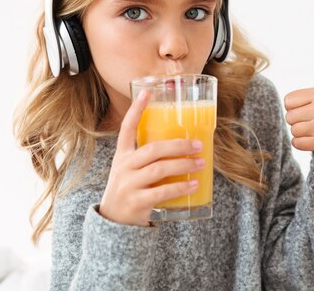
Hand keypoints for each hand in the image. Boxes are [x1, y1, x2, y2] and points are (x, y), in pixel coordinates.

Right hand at [99, 90, 203, 226]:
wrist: (113, 222)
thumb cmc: (130, 189)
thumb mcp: (131, 169)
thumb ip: (149, 158)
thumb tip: (183, 145)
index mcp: (122, 155)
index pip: (127, 128)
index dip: (136, 109)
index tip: (147, 92)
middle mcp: (124, 167)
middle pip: (153, 149)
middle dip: (178, 146)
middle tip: (198, 145)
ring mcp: (129, 184)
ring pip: (159, 169)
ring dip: (183, 165)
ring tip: (200, 163)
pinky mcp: (136, 202)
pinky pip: (162, 192)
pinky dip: (180, 188)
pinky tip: (193, 184)